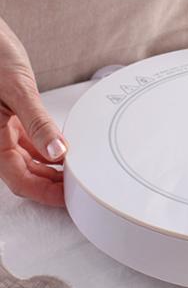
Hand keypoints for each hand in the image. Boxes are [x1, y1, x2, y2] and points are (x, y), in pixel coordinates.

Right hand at [0, 17, 66, 205]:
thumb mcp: (18, 89)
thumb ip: (38, 122)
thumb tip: (58, 151)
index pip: (20, 180)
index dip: (46, 193)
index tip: (70, 198)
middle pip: (25, 175)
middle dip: (51, 185)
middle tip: (79, 188)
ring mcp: (3, 130)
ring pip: (27, 161)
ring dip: (51, 170)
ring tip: (76, 173)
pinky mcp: (11, 120)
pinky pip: (28, 144)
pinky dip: (46, 151)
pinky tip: (63, 152)